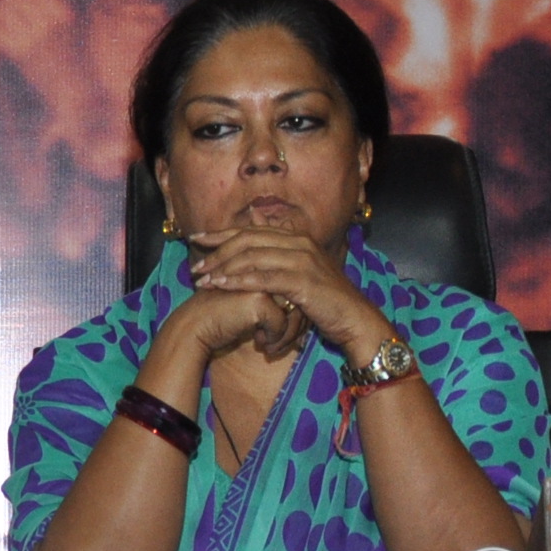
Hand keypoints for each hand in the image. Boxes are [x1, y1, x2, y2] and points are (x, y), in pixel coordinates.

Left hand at [183, 226, 383, 359]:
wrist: (356, 319)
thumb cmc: (325, 301)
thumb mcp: (301, 274)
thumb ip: (278, 259)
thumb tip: (252, 245)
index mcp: (298, 239)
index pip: (252, 230)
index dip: (221, 233)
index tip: (196, 239)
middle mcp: (300, 244)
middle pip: (248, 240)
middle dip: (217, 251)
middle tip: (195, 266)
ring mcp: (303, 260)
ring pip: (252, 257)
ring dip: (223, 268)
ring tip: (201, 279)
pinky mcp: (303, 281)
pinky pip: (263, 278)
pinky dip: (238, 281)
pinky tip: (220, 286)